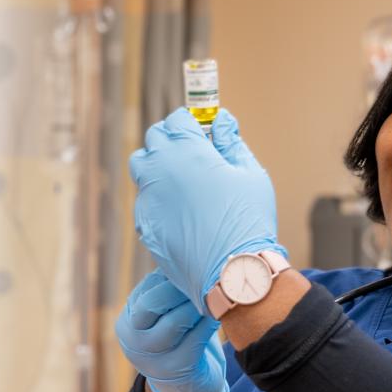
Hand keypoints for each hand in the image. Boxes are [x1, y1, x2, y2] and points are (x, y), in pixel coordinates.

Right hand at [116, 270, 228, 391]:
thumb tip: (186, 252)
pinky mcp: (175, 372)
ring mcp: (151, 360)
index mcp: (127, 323)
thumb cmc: (178, 341)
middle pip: (152, 305)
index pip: (145, 291)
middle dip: (180, 289)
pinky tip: (219, 314)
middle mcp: (133, 342)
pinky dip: (208, 323)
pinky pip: (195, 340)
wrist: (186, 389)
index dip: (169, 277)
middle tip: (205, 276)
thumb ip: (166, 292)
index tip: (194, 265)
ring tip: (215, 291)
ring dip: (197, 304)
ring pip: (175, 322)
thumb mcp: (163, 317)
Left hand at [129, 108, 284, 314]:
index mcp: (186, 150)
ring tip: (183, 182)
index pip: (177, 119)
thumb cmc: (247, 220)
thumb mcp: (249, 173)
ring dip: (158, 167)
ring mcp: (147, 198)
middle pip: (154, 139)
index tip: (205, 132)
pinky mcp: (144, 224)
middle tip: (194, 154)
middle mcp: (159, 169)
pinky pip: (146, 201)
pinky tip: (182, 214)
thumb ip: (232, 143)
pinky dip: (159, 200)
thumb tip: (222, 122)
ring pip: (142, 168)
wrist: (231, 272)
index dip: (192, 123)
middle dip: (172, 140)